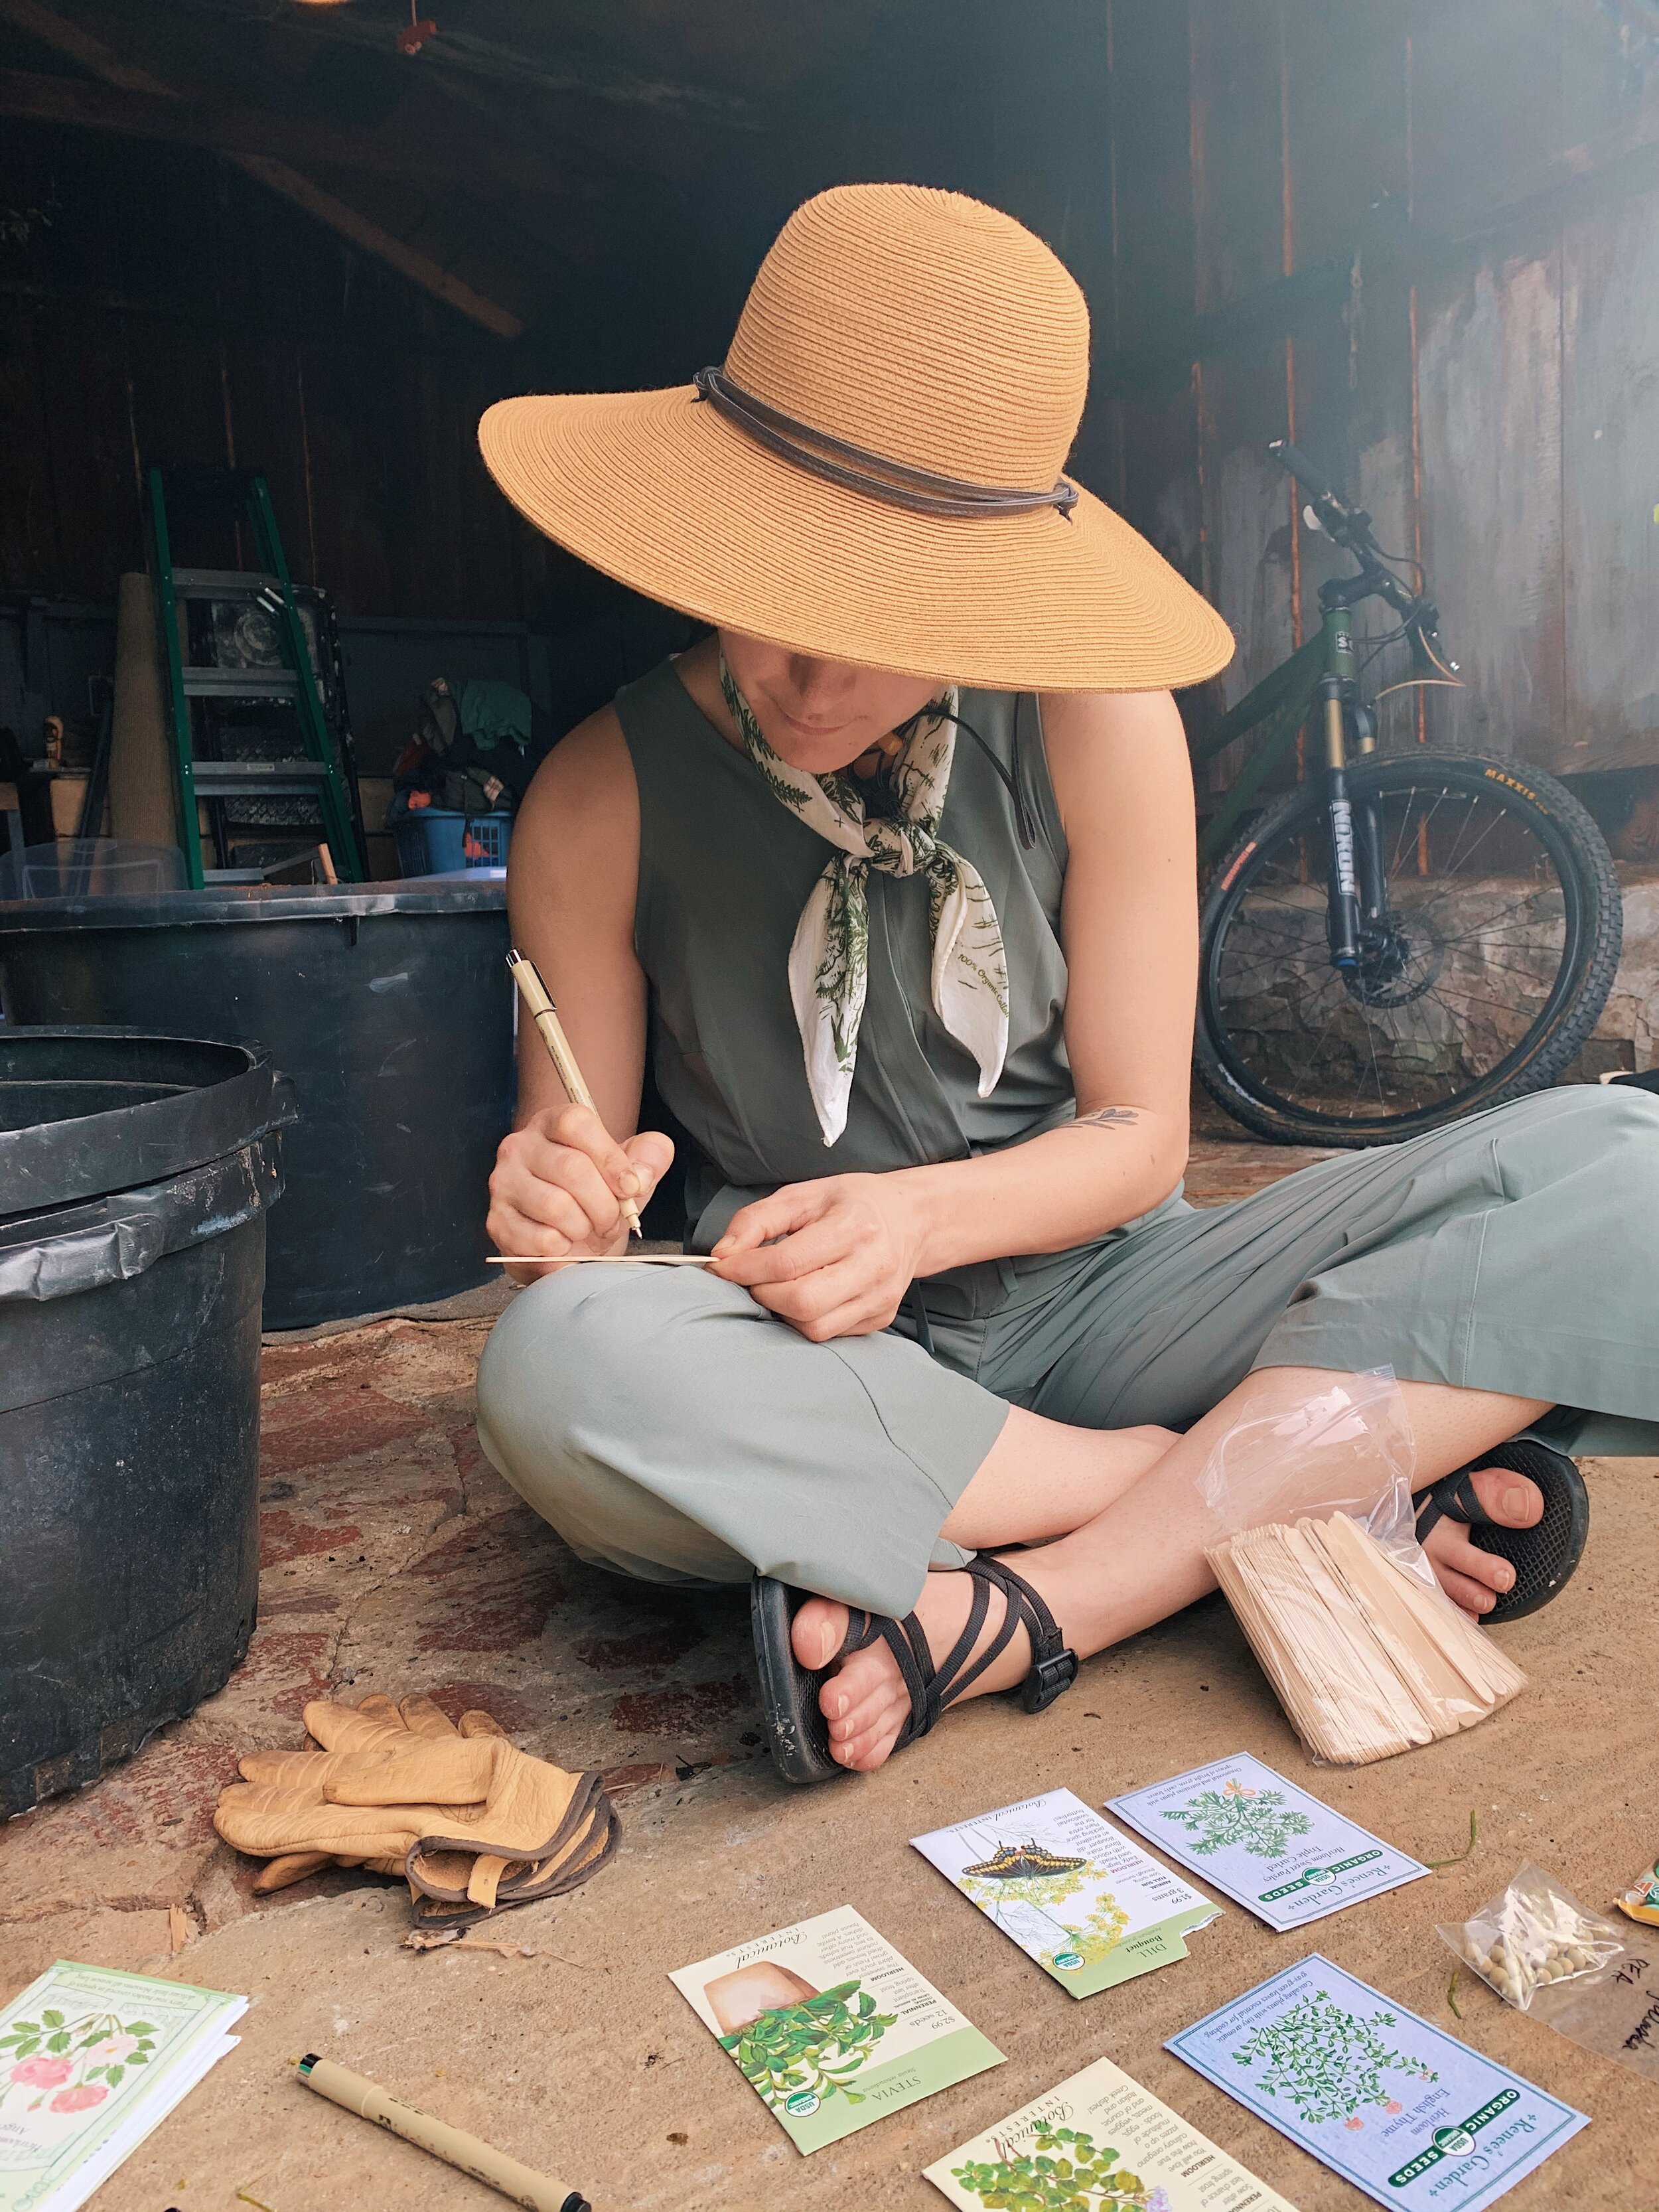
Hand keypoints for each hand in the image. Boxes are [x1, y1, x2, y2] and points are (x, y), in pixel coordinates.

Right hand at [486, 1103, 673, 1279]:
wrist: (563, 1243)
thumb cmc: (593, 1201)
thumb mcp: (627, 1175)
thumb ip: (648, 1159)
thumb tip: (643, 1172)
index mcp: (553, 1124)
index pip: (578, 1124)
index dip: (611, 1159)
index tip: (632, 1188)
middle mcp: (520, 1146)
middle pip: (571, 1168)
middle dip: (604, 1204)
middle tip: (612, 1221)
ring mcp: (504, 1183)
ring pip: (556, 1206)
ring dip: (584, 1228)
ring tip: (587, 1232)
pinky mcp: (497, 1221)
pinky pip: (540, 1239)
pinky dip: (564, 1250)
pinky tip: (565, 1245)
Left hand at [711, 1174, 921, 1340]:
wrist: (911, 1219)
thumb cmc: (852, 1203)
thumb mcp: (803, 1195)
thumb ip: (757, 1219)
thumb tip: (722, 1255)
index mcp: (854, 1225)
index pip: (787, 1262)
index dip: (745, 1269)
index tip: (723, 1266)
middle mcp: (873, 1266)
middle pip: (801, 1303)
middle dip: (763, 1294)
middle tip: (754, 1278)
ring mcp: (880, 1297)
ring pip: (814, 1328)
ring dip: (782, 1312)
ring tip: (780, 1287)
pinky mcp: (880, 1318)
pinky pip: (830, 1334)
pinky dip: (805, 1320)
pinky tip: (806, 1296)